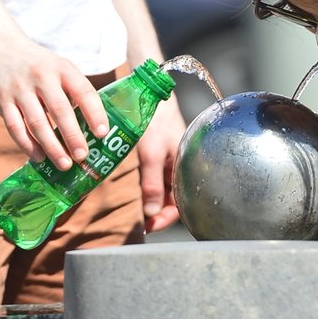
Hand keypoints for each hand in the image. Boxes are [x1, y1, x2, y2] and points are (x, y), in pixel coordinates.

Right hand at [0, 33, 111, 170]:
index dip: (94, 113)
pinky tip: (39, 158)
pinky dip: (28, 145)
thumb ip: (72, 92)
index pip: (83, 91)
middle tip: (83, 156)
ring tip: (65, 164)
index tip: (102, 133)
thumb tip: (91, 129)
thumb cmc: (39, 65)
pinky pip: (15, 126)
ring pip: (37, 122)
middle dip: (72, 135)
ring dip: (52, 146)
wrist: (0, 47)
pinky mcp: (2, 101)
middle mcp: (42, 76)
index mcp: (62, 68)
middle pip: (60, 109)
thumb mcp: (59, 67)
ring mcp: (20, 89)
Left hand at [134, 93, 185, 232]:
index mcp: (185, 168)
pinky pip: (151, 176)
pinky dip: (143, 186)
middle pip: (170, 198)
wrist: (150, 93)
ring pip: (159, 188)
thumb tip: (150, 213)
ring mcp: (167, 160)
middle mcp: (177, 166)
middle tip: (138, 221)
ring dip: (148, 200)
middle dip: (155, 212)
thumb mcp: (152, 153)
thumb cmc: (155, 120)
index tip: (148, 226)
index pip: (181, 203)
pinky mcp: (155, 154)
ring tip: (133, 209)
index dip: (166, 218)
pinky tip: (132, 189)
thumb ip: (152, 183)